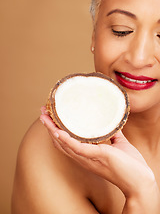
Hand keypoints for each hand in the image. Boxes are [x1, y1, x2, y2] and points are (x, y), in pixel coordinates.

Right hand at [40, 106, 154, 197]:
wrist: (140, 181)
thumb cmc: (130, 165)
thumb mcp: (119, 144)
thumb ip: (113, 134)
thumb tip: (112, 122)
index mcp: (87, 154)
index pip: (67, 143)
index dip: (57, 131)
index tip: (52, 118)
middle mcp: (83, 157)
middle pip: (60, 142)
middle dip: (49, 128)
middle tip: (42, 114)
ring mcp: (88, 158)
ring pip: (64, 144)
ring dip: (52, 131)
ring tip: (44, 118)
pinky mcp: (96, 156)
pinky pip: (77, 148)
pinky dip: (66, 140)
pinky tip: (58, 131)